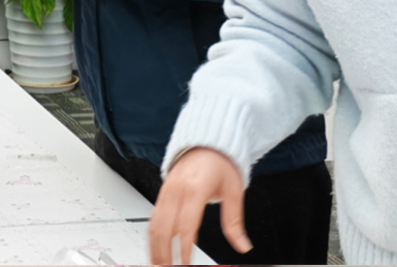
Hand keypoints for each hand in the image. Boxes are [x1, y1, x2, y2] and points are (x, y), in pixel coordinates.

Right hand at [148, 147, 250, 264]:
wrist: (205, 142)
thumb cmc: (219, 163)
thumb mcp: (234, 191)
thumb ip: (235, 222)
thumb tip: (243, 246)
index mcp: (195, 188)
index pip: (186, 225)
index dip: (184, 248)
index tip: (186, 264)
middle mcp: (177, 190)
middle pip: (164, 228)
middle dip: (165, 253)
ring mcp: (166, 191)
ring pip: (154, 224)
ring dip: (155, 247)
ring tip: (159, 264)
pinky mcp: (162, 193)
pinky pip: (153, 217)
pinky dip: (152, 235)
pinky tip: (156, 248)